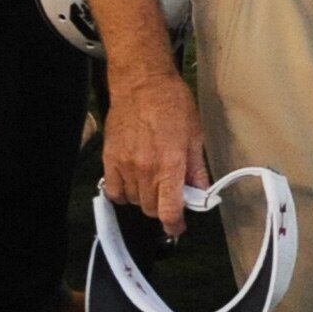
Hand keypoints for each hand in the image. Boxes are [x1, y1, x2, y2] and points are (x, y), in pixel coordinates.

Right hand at [103, 65, 207, 240]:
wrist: (142, 84)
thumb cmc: (172, 103)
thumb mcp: (196, 135)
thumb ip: (197, 169)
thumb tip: (202, 192)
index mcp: (170, 164)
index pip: (168, 210)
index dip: (174, 225)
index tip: (177, 227)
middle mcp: (145, 168)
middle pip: (150, 209)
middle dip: (163, 208)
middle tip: (171, 196)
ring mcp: (124, 165)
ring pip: (133, 201)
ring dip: (145, 199)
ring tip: (154, 182)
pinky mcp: (110, 159)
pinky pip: (114, 190)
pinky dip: (124, 193)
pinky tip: (134, 182)